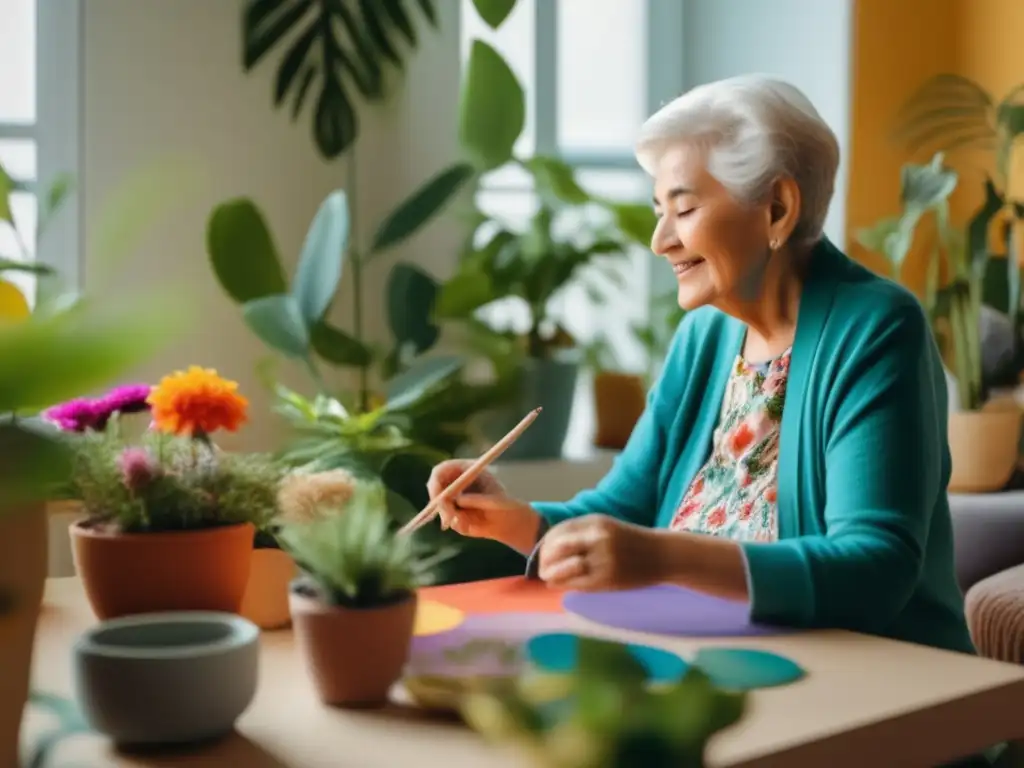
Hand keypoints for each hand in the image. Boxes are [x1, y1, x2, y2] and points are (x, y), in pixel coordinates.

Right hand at [426, 460, 540, 554]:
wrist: (505, 520)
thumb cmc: (504, 504)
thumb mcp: (495, 500)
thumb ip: (477, 499)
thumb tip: (458, 500)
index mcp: (464, 469)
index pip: (441, 470)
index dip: (435, 482)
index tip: (438, 497)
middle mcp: (454, 481)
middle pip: (433, 487)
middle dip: (439, 503)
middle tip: (449, 517)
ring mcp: (451, 496)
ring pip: (440, 507)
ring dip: (453, 517)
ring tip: (473, 522)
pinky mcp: (451, 511)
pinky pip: (447, 520)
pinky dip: (458, 524)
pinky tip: (472, 525)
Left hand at [538, 514, 664, 590]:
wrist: (662, 555)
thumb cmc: (631, 541)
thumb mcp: (607, 527)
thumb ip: (582, 532)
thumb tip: (550, 544)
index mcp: (597, 522)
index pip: (560, 530)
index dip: (547, 542)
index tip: (543, 550)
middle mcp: (599, 538)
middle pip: (559, 548)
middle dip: (545, 558)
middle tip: (540, 566)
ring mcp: (604, 559)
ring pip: (566, 568)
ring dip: (551, 574)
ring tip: (547, 577)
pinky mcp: (608, 579)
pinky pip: (578, 583)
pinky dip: (563, 585)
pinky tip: (557, 585)